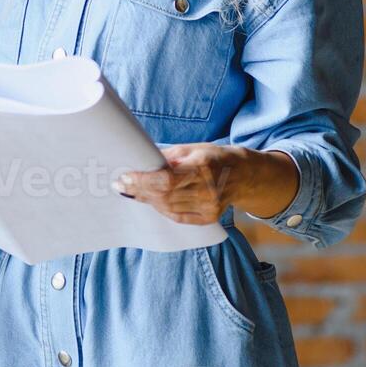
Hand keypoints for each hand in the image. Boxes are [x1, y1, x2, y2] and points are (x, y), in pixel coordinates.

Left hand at [114, 143, 299, 224]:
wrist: (244, 175)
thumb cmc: (214, 157)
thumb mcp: (192, 148)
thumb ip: (168, 158)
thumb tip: (141, 163)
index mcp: (203, 167)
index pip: (166, 180)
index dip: (143, 181)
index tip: (125, 178)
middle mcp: (208, 190)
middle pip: (164, 196)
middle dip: (138, 191)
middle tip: (121, 185)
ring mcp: (209, 207)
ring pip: (168, 208)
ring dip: (147, 200)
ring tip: (133, 191)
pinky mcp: (208, 218)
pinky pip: (177, 217)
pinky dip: (161, 209)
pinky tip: (152, 201)